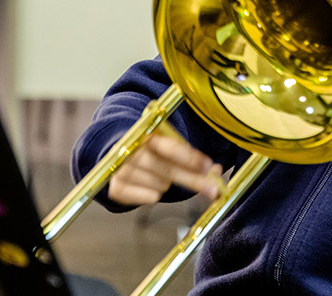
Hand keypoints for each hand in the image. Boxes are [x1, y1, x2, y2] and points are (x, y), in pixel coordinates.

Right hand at [107, 131, 222, 205]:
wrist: (121, 152)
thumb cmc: (153, 149)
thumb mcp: (169, 144)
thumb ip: (191, 157)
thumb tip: (216, 171)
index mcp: (146, 133)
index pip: (170, 147)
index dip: (191, 159)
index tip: (209, 167)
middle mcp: (131, 150)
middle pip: (167, 170)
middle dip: (193, 180)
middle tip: (213, 189)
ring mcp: (120, 169)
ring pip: (158, 185)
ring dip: (167, 184)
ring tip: (164, 178)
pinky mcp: (115, 187)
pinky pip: (142, 199)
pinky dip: (151, 196)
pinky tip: (155, 191)